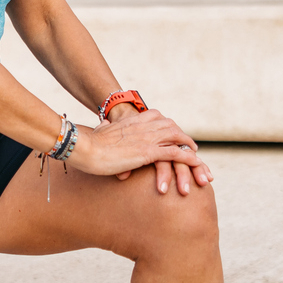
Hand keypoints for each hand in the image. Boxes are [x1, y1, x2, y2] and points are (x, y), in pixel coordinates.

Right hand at [78, 106, 213, 195]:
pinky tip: (196, 163)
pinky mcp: (148, 152)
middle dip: (184, 138)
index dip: (171, 128)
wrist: (84, 146)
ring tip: (198, 157)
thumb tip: (104, 124)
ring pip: (178, 139)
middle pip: (173, 128)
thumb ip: (106, 126)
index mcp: (135, 120)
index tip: (177, 135)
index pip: (161, 119)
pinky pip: (175, 153)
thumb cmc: (89, 141)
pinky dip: (188, 157)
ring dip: (190, 148)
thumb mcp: (101, 129)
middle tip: (192, 147)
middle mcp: (144, 125)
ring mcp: (148, 137)